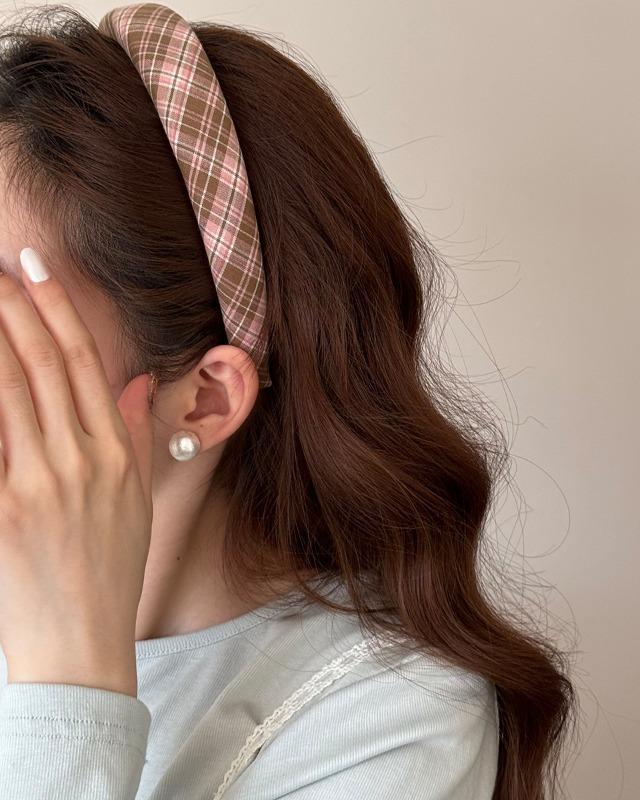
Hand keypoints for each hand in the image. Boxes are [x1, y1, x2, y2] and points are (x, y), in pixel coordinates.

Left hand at [0, 247, 153, 697]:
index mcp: (117, 456)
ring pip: (11, 392)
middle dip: (15, 309)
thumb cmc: (111, 571)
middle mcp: (81, 461)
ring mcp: (38, 484)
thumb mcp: (138, 501)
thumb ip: (133, 436)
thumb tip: (133, 381)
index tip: (37, 270)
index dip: (60, 312)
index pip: (85, 365)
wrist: (80, 642)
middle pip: (43, 366)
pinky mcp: (1, 510)